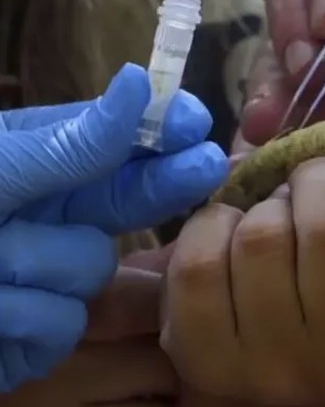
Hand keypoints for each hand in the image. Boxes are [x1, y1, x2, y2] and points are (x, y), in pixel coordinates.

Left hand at [0, 63, 227, 392]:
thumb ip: (71, 141)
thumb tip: (138, 82)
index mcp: (38, 165)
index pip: (116, 142)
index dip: (157, 132)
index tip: (194, 123)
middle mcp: (51, 217)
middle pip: (127, 199)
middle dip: (163, 183)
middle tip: (208, 164)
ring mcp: (46, 279)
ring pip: (89, 269)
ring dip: (33, 265)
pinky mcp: (35, 338)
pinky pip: (59, 325)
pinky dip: (16, 319)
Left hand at [161, 151, 324, 405]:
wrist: (274, 395)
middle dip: (320, 179)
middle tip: (316, 177)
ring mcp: (268, 369)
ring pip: (261, 237)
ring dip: (266, 205)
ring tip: (274, 212)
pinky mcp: (204, 360)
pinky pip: (200, 262)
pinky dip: (213, 226)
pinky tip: (229, 234)